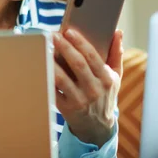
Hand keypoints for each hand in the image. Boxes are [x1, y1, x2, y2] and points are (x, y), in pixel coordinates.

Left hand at [53, 28, 123, 146]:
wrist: (97, 127)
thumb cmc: (104, 95)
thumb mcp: (115, 77)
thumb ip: (116, 54)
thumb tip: (118, 32)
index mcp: (106, 79)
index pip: (93, 57)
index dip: (80, 43)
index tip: (69, 31)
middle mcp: (94, 90)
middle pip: (77, 64)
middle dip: (64, 48)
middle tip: (53, 35)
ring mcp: (80, 100)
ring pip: (62, 78)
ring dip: (51, 63)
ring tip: (43, 49)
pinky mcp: (66, 108)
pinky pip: (53, 91)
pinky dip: (46, 78)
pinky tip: (39, 66)